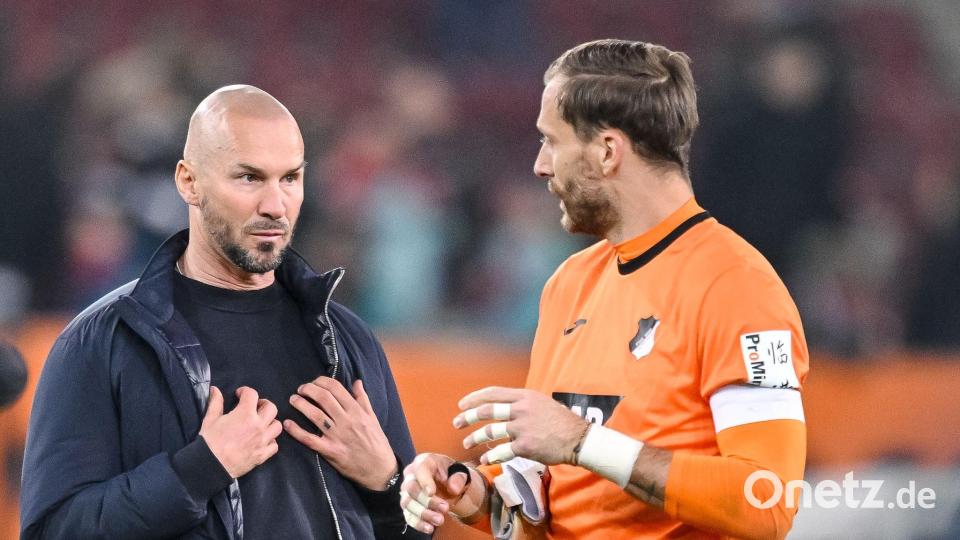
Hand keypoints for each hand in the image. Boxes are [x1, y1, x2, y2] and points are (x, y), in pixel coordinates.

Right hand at [199, 386, 281, 477]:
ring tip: (260, 423)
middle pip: (271, 408)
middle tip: (255, 407)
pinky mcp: (262, 455)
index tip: (240, 394)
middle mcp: (258, 426)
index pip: (252, 394)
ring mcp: (262, 441)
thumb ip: (215, 403)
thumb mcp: (210, 420)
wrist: (210, 466)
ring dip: (270, 422)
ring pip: (277, 426)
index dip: (245, 391)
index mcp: (245, 414)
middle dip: (263, 404)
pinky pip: (275, 445)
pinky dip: (271, 441)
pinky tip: (262, 440)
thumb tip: (215, 390)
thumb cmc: (209, 442)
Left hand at [284, 377, 396, 489]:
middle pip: (323, 398)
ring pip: (315, 415)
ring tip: (293, 400)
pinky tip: (287, 424)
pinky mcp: (330, 451)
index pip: (336, 388)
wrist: (380, 469)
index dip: (321, 381)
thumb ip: (363, 399)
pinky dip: (296, 431)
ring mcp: (337, 436)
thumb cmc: (376, 442)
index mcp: (357, 410)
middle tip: (300, 389)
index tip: (314, 382)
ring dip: (301, 405)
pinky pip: (310, 439)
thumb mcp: (373, 417)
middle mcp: (346, 420)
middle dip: (308, 390)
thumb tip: (356, 382)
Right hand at [400, 453, 483, 534]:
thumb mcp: (459, 471)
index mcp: (424, 462)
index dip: (424, 481)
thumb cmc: (451, 474)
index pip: (420, 470)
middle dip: (427, 501)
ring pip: (407, 503)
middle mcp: (411, 475)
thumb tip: (453, 488)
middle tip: (445, 508)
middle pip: (411, 488)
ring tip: (440, 520)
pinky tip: (429, 528)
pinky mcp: (408, 506)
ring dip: (423, 514)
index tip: (431, 492)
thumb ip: (459, 477)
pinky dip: (418, 523)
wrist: (448, 483)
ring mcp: (407, 491)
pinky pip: (408, 515)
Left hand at [454, 386, 588, 465]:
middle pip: (486, 411)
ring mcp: (522, 428)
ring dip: (474, 438)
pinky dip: (490, 456)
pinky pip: (501, 452)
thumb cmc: (560, 420)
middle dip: (467, 417)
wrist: (578, 438)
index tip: (462, 405)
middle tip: (457, 423)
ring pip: (490, 432)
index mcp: (524, 396)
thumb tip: (502, 406)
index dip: (474, 398)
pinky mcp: (525, 447)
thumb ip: (521, 403)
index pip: (492, 393)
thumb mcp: (540, 402)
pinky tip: (484, 459)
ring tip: (467, 443)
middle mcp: (521, 410)